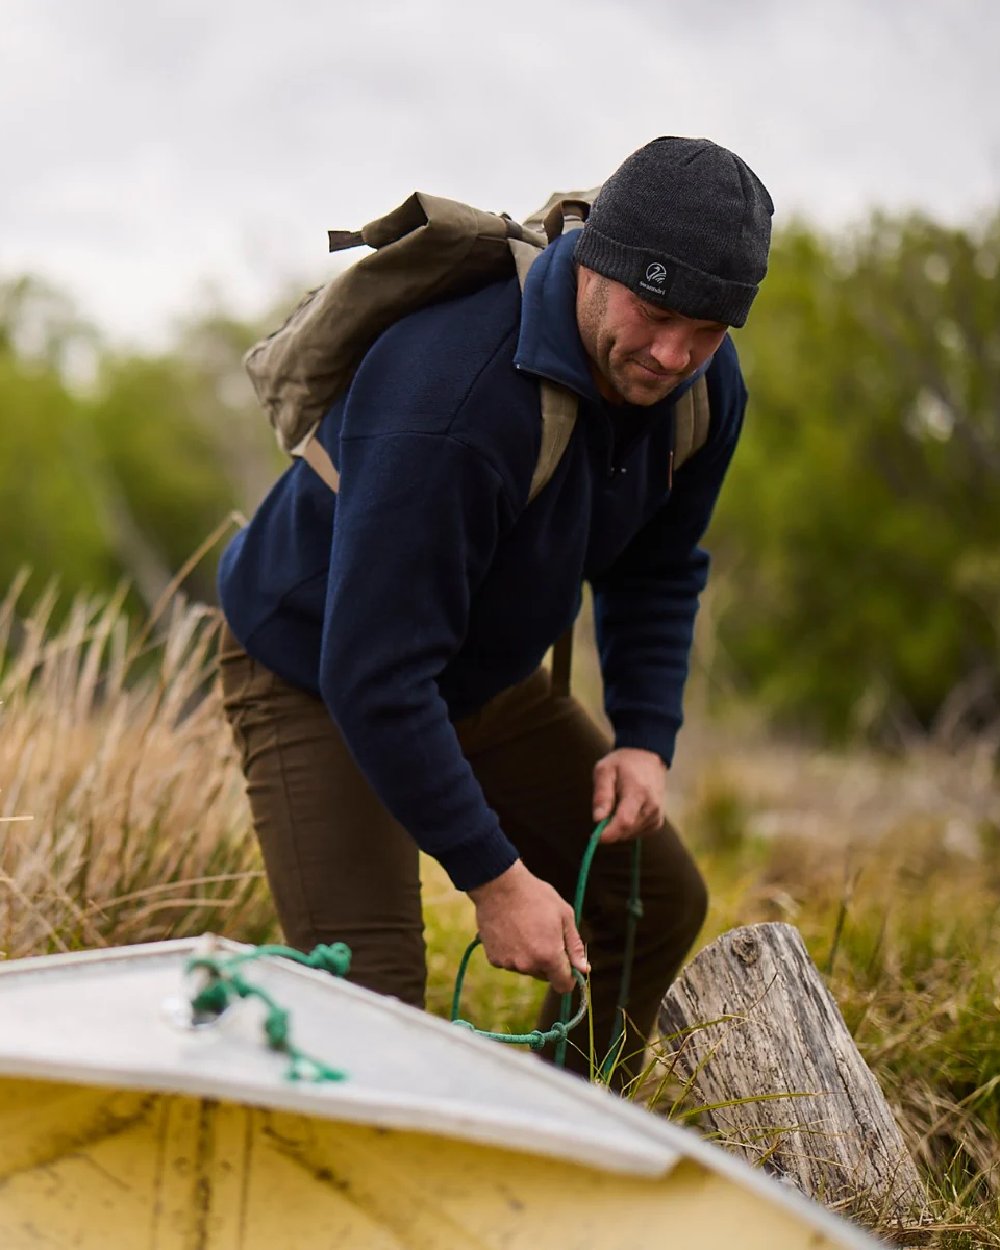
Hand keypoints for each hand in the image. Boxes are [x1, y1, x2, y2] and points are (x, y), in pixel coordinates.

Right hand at [468, 860, 588, 993]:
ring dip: (529, 956)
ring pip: (527, 968)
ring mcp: (509, 963)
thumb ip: (575, 945)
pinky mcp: (494, 959)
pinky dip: (513, 952)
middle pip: (545, 976)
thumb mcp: (564, 915)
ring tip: (526, 928)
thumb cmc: (535, 896)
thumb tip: (583, 968)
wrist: (499, 885)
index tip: (568, 965)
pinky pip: (510, 962)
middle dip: (549, 962)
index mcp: (549, 956)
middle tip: (545, 935)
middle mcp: (528, 965)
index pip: (563, 985)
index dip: (569, 978)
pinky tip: (511, 931)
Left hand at [593, 747, 668, 842]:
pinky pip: (637, 833)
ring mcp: (657, 814)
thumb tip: (597, 819)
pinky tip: (626, 810)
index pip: (625, 821)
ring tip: (617, 803)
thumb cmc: (622, 763)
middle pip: (627, 830)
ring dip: (618, 827)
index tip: (595, 837)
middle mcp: (652, 806)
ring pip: (631, 834)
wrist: (648, 757)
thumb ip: (601, 795)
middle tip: (603, 811)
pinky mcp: (658, 821)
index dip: (609, 833)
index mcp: (638, 792)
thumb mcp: (605, 770)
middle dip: (610, 828)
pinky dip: (627, 827)